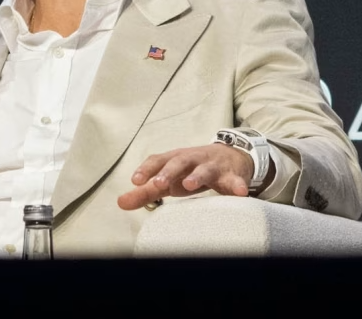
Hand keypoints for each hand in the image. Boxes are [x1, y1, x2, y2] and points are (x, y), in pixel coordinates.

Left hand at [115, 143, 255, 210]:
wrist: (229, 157)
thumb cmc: (191, 170)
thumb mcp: (169, 179)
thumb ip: (145, 192)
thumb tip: (120, 203)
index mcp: (175, 160)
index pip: (158, 160)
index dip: (147, 169)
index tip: (135, 181)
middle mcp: (192, 159)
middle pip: (179, 162)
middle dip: (169, 172)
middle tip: (158, 184)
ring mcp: (213, 166)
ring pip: (205, 169)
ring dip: (197, 176)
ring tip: (190, 185)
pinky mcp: (232, 175)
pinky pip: (236, 180)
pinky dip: (238, 186)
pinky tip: (241, 193)